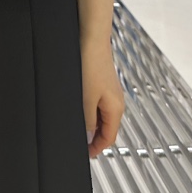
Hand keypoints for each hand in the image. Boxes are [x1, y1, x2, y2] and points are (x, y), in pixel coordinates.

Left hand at [81, 37, 124, 158]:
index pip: (109, 137)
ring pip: (100, 115)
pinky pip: (96, 102)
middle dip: (93, 137)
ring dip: (89, 123)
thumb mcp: (87, 98)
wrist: (91, 37)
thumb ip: (88, 120)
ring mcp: (108, 90)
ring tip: (75, 126)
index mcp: (116, 108)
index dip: (97, 148)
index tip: (85, 154)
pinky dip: (88, 109)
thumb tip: (89, 137)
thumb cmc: (91, 64)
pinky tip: (77, 106)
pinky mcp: (100, 81)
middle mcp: (115, 101)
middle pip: (106, 127)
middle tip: (78, 142)